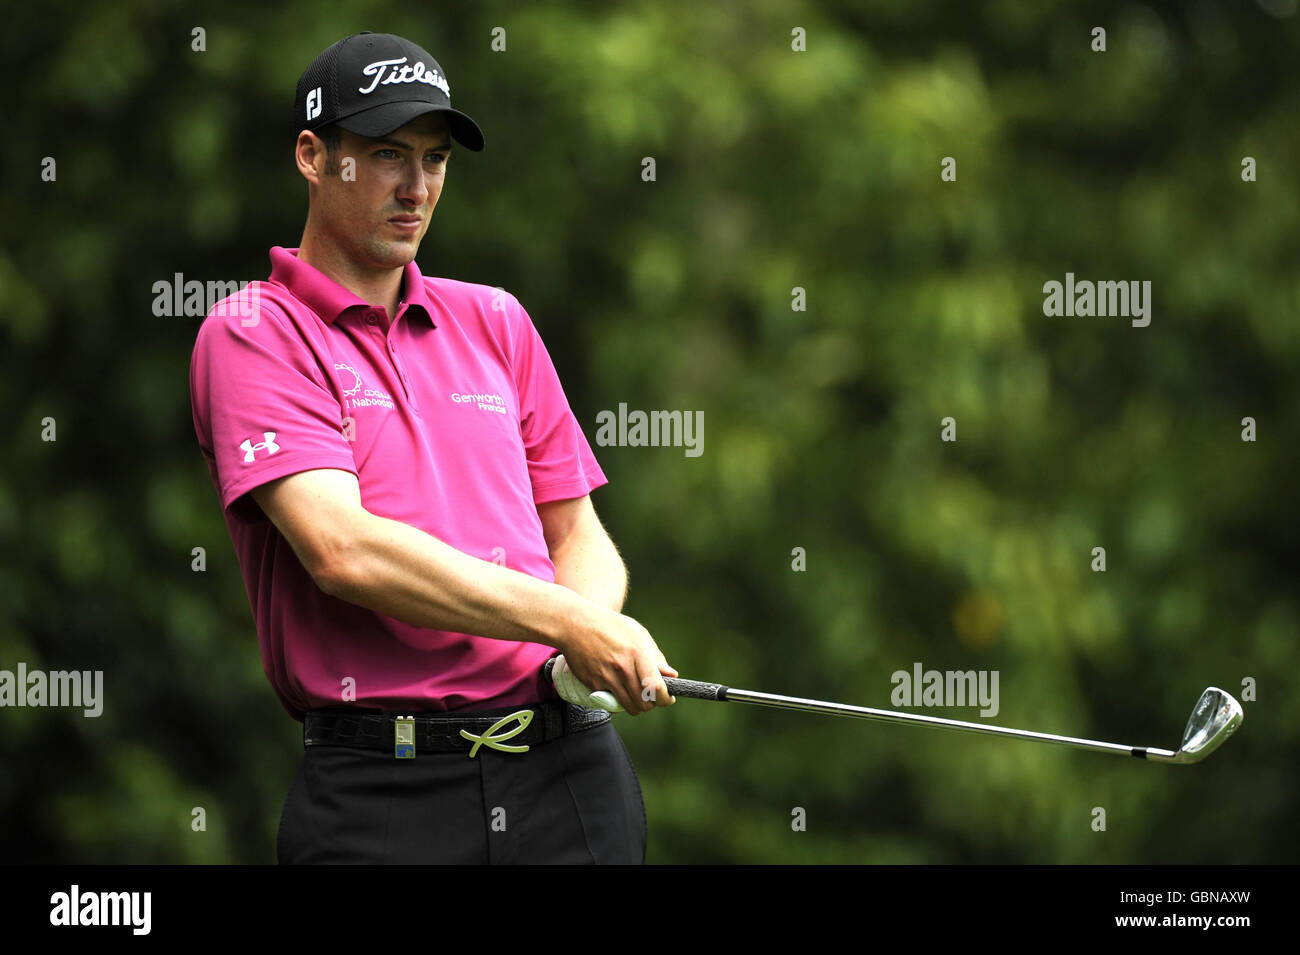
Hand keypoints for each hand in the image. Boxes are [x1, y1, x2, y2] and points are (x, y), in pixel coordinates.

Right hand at [559, 606, 677, 714]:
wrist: (574, 624)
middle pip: (644, 703)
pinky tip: (617, 687)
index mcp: (637, 653)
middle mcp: (622, 668)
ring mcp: (606, 677)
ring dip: (636, 705)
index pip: (656, 687)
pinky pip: (611, 702)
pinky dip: (617, 699)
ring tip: (636, 695)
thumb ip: (656, 656)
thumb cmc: (609, 625)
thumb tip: (671, 675)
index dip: (665, 698)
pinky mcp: (593, 684)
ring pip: (628, 707)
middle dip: (651, 704)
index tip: (667, 698)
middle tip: (651, 696)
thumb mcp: (637, 633)